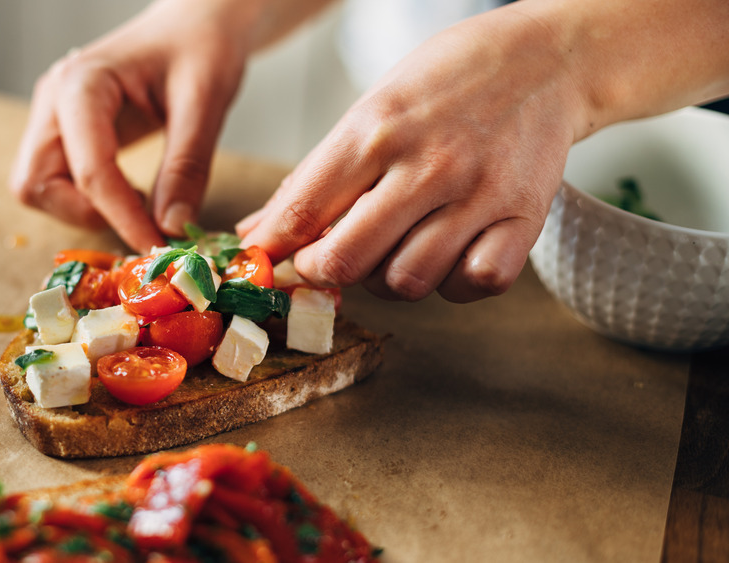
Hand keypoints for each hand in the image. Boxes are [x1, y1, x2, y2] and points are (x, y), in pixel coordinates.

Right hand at [9, 0, 248, 252]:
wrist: (195, 24)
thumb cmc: (201, 48)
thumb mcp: (205, 102)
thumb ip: (187, 166)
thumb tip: (171, 228)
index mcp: (82, 83)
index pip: (88, 170)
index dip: (121, 217)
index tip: (157, 246)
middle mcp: (54, 100)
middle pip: (35, 184)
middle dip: (86, 214)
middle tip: (142, 221)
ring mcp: (53, 117)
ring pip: (39, 188)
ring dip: (85, 210)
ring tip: (141, 202)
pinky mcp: (65, 133)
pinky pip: (58, 182)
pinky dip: (89, 201)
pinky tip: (132, 192)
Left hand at [239, 5, 584, 301]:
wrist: (546, 59)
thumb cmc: (448, 83)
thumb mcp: (370, 110)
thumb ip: (316, 178)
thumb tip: (260, 232)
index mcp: (375, 129)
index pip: (301, 210)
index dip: (272, 249)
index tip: (266, 262)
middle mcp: (426, 164)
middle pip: (347, 261)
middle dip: (323, 273)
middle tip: (329, 262)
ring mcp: (478, 194)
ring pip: (408, 282)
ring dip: (389, 280)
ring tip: (394, 250)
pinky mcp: (525, 218)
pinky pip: (475, 284)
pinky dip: (455, 283)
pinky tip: (449, 255)